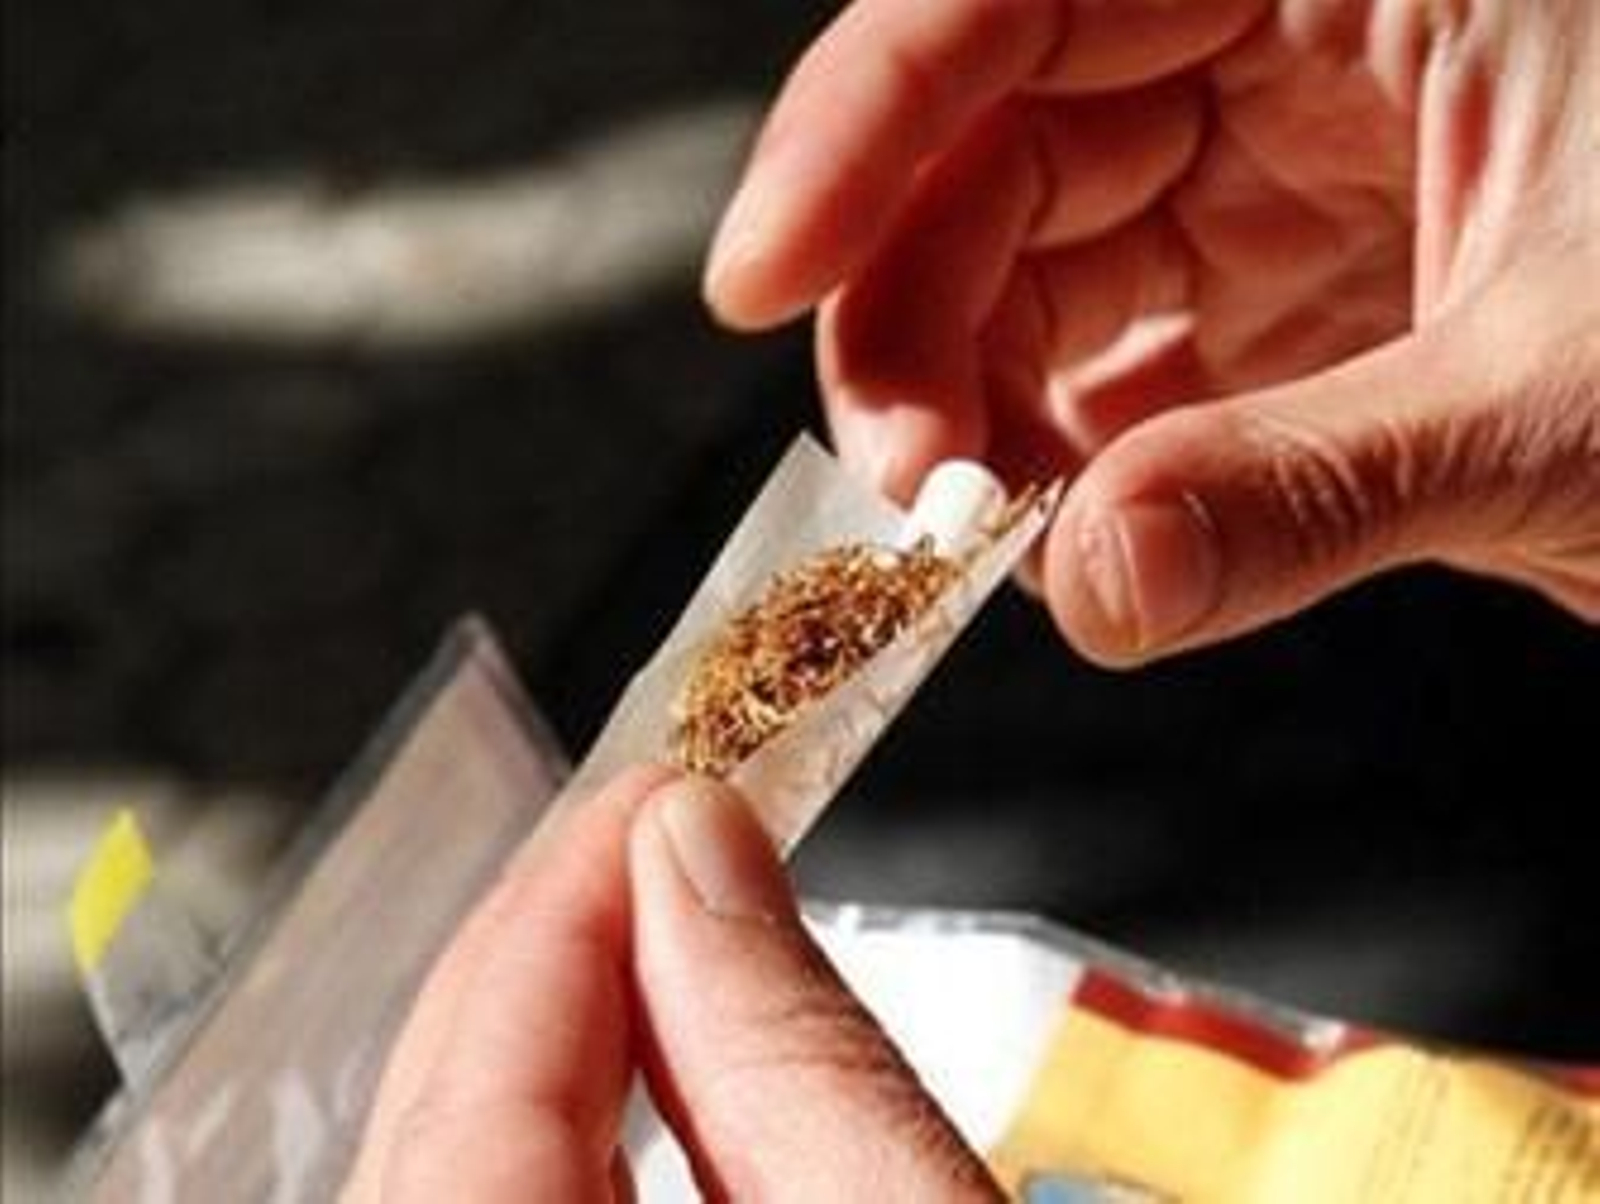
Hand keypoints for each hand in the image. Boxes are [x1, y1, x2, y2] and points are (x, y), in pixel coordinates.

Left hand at [343, 767, 998, 1201]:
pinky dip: (578, 1133)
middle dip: (555, 959)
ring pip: (456, 1175)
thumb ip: (800, 1059)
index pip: (468, 1102)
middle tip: (667, 831)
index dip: (562, 914)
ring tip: (671, 925)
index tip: (658, 787)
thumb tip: (697, 843)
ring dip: (568, 1042)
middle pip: (432, 1135)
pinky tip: (656, 1069)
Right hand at [705, 0, 1599, 663]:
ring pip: (1041, 250)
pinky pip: (1121, 339)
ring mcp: (1297, 147)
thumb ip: (1314, 488)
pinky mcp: (1300, 267)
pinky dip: (1073, 445)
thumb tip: (1090, 590)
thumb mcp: (1581, 404)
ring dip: (986, 404)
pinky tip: (1068, 527)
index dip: (864, 122)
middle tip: (907, 500)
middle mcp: (1312, 21)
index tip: (759, 277)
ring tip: (990, 541)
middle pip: (1001, 135)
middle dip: (921, 322)